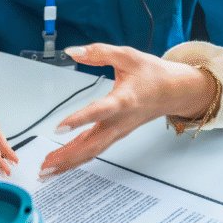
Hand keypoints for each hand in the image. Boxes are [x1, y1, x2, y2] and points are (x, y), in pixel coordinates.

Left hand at [41, 43, 217, 177]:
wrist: (176, 91)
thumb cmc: (153, 74)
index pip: (99, 112)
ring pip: (92, 152)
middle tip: (46, 165)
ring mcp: (118, 132)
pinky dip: (76, 160)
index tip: (59, 127)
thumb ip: (98, 52)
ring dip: (68, 163)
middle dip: (68, 156)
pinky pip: (94, 151)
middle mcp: (120, 121)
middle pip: (92, 144)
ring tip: (46, 171)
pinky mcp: (115, 136)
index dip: (79, 120)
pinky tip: (61, 165)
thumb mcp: (127, 56)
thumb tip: (73, 51)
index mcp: (123, 100)